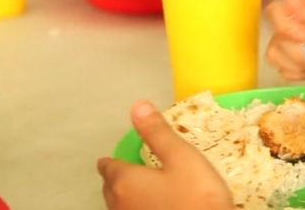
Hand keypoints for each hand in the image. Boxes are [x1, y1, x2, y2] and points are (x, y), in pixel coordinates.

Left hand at [97, 101, 233, 209]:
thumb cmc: (197, 196)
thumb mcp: (182, 157)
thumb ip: (158, 132)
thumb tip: (138, 106)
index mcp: (125, 182)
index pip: (108, 167)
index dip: (112, 160)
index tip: (121, 157)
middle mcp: (119, 205)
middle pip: (110, 188)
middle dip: (118, 178)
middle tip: (133, 170)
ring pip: (120, 206)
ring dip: (128, 196)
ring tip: (145, 188)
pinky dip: (139, 208)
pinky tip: (156, 206)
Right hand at [266, 0, 304, 82]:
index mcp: (302, 4)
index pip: (276, 9)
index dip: (284, 25)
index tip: (304, 36)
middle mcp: (292, 22)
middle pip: (274, 34)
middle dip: (296, 48)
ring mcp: (290, 43)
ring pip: (275, 54)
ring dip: (300, 62)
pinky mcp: (293, 63)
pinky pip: (283, 70)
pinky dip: (300, 73)